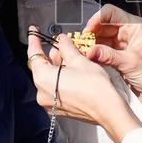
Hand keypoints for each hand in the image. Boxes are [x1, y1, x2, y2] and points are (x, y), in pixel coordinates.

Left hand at [27, 27, 141, 142]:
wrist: (107, 110)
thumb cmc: (95, 88)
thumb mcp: (79, 60)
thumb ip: (66, 47)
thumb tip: (62, 40)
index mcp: (43, 78)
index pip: (34, 54)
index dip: (34, 40)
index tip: (34, 31)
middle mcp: (42, 92)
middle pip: (43, 66)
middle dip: (54, 54)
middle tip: (66, 45)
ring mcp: (50, 103)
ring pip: (50, 77)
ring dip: (60, 66)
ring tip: (75, 60)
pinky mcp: (58, 108)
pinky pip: (55, 88)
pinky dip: (62, 78)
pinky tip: (75, 72)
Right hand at [84, 5, 141, 106]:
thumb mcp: (130, 63)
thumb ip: (108, 55)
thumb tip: (88, 51)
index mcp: (136, 27)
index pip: (111, 13)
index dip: (97, 19)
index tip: (87, 32)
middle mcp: (129, 33)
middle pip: (104, 25)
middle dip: (91, 34)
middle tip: (81, 45)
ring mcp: (124, 45)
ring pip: (102, 39)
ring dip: (92, 45)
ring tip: (82, 53)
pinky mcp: (121, 57)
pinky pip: (104, 51)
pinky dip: (96, 54)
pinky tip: (88, 59)